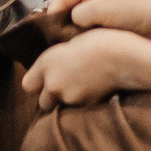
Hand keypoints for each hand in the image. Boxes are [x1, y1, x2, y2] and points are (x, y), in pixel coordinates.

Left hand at [22, 28, 139, 109]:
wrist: (122, 57)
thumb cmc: (100, 41)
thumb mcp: (70, 42)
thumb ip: (55, 59)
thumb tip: (50, 67)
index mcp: (47, 62)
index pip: (27, 85)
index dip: (36, 84)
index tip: (43, 81)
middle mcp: (52, 83)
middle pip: (43, 102)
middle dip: (51, 98)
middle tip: (64, 87)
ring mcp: (69, 97)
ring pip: (61, 106)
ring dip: (67, 100)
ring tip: (82, 86)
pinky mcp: (84, 107)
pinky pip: (77, 109)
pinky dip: (82, 103)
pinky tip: (93, 90)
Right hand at [44, 0, 150, 37]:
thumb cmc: (133, 10)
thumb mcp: (100, 9)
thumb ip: (77, 15)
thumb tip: (68, 25)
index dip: (51, 16)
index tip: (48, 35)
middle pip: (66, 10)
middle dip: (62, 25)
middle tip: (57, 43)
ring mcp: (100, 7)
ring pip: (76, 21)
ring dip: (74, 33)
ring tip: (69, 47)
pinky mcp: (107, 21)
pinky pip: (88, 29)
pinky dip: (84, 37)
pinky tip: (82, 47)